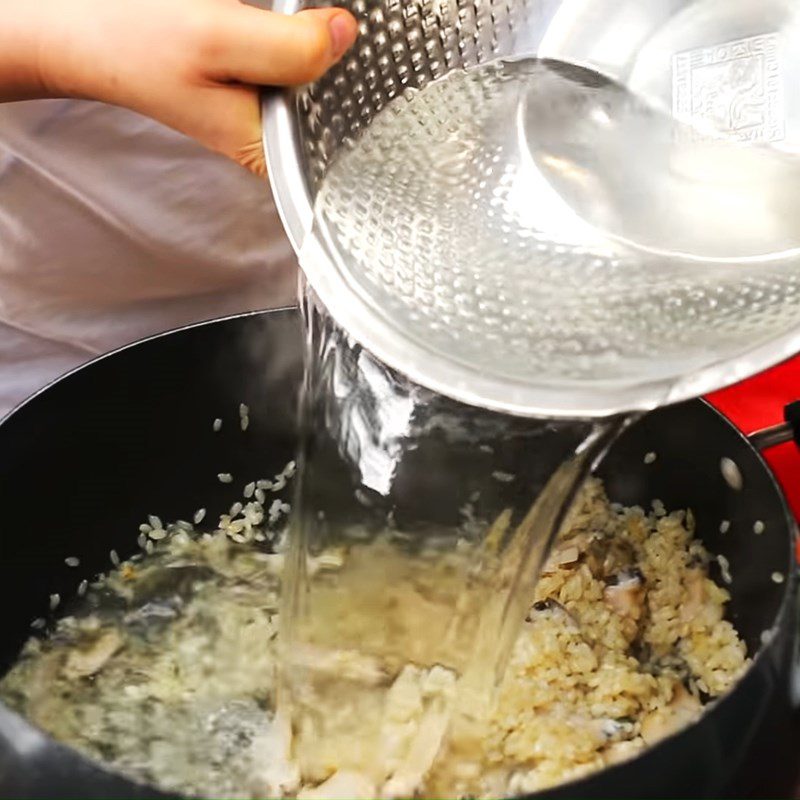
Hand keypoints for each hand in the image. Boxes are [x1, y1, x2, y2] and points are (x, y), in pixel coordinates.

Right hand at [5, 0, 357, 175]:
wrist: (81, 27)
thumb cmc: (135, 40)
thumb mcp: (217, 39)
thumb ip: (289, 47)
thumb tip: (346, 34)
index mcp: (266, 146)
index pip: (344, 135)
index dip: (366, 93)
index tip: (383, 61)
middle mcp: (269, 134)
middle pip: (337, 105)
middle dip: (353, 66)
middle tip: (365, 30)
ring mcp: (262, 109)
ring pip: (320, 79)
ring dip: (330, 47)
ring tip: (346, 28)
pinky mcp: (254, 81)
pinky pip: (297, 62)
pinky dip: (307, 40)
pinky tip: (313, 26)